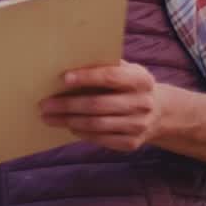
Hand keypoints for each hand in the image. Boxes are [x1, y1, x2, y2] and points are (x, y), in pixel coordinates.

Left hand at [39, 61, 161, 152]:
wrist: (160, 112)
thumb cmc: (130, 86)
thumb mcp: (127, 71)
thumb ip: (105, 67)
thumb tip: (68, 63)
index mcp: (141, 79)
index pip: (111, 76)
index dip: (87, 77)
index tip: (63, 78)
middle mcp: (143, 103)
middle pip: (98, 104)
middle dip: (67, 105)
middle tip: (44, 105)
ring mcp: (139, 125)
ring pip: (96, 124)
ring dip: (68, 121)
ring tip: (49, 117)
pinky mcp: (132, 143)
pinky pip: (101, 139)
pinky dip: (82, 133)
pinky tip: (69, 127)